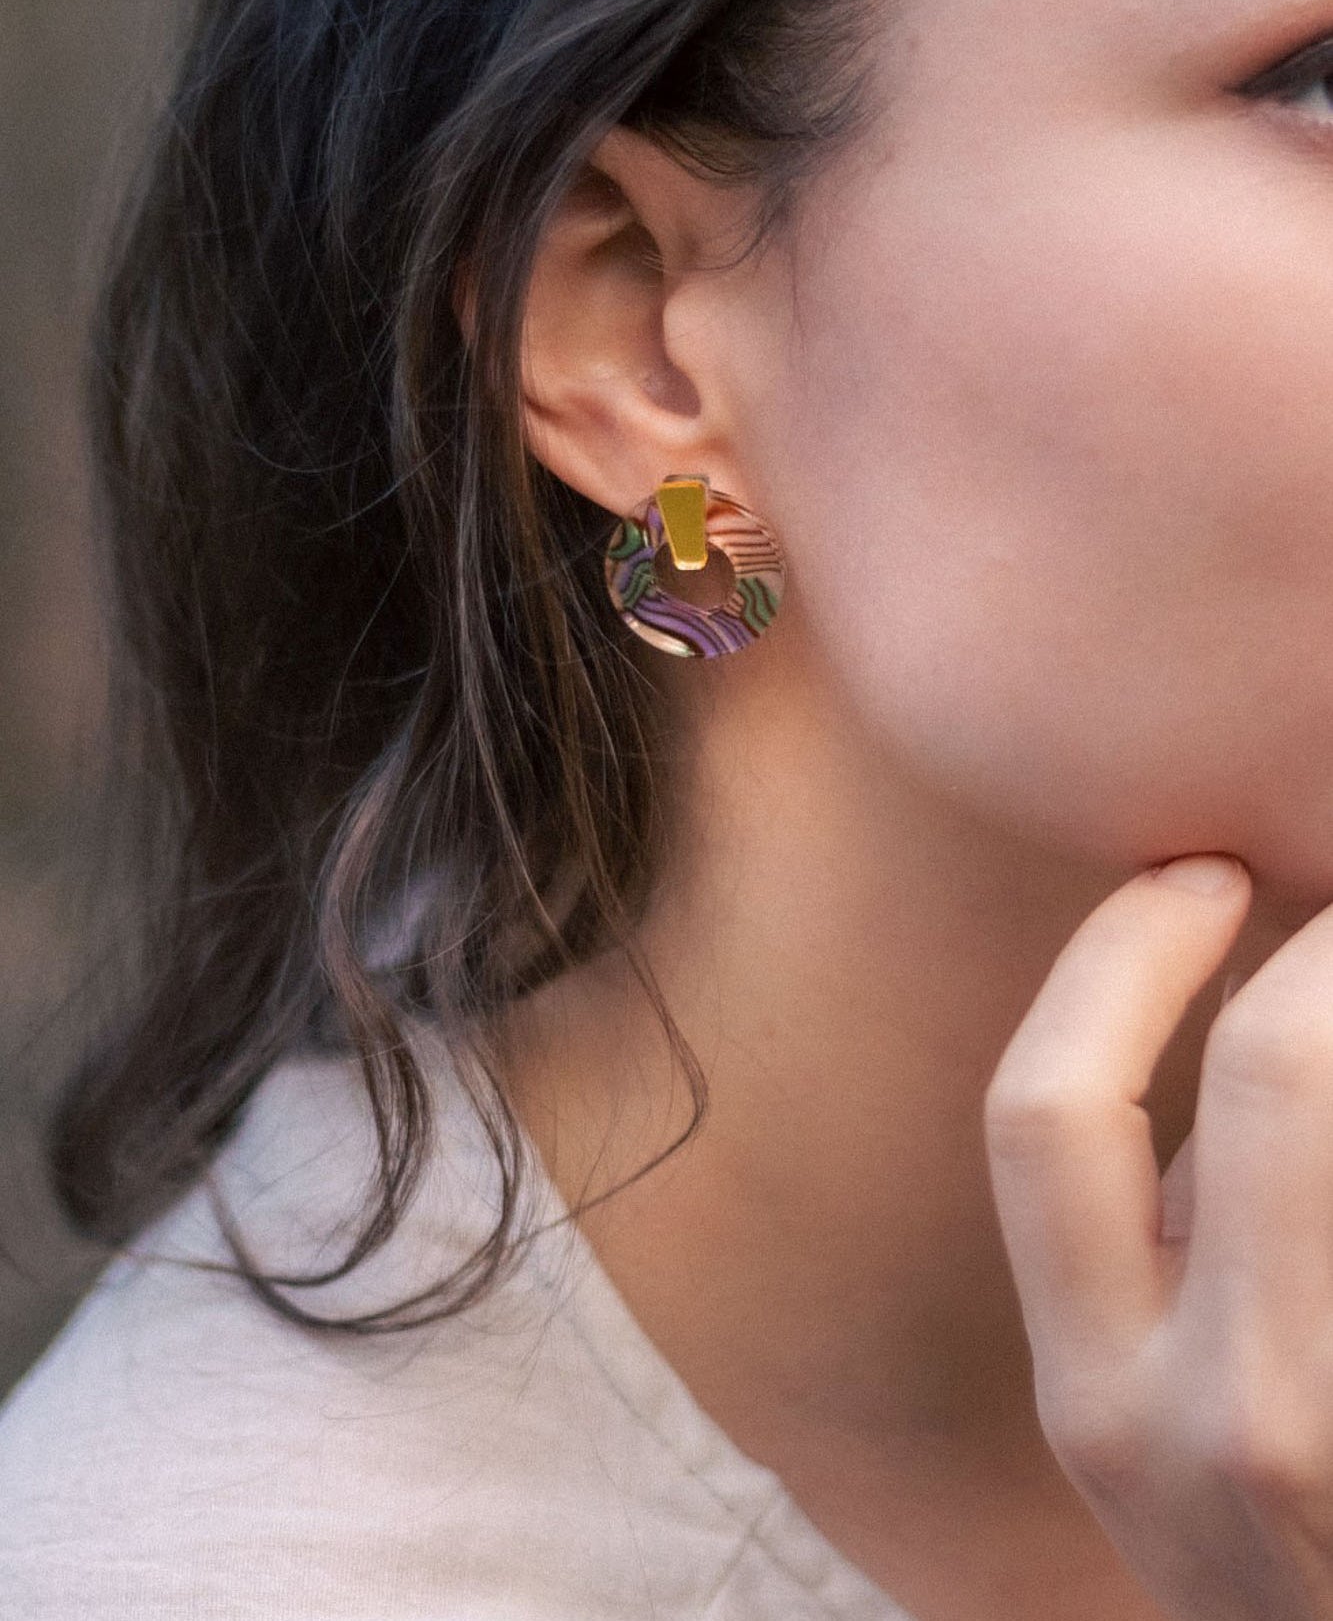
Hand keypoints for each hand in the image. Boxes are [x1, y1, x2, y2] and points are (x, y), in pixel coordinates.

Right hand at [984, 854, 1332, 1620]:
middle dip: (1319, 948)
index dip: (1121, 956)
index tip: (1196, 872)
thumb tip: (1248, 1015)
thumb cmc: (1273, 1560)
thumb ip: (1159, 1245)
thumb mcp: (1150, 1424)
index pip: (1047, 1112)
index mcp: (1092, 1395)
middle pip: (1270, 1074)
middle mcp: (1218, 1419)